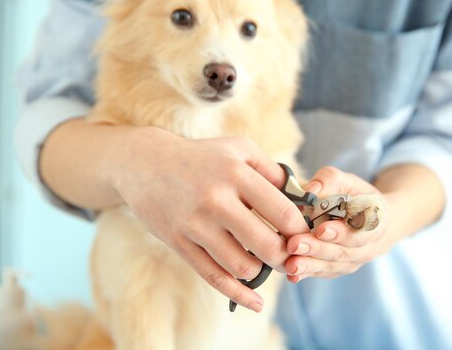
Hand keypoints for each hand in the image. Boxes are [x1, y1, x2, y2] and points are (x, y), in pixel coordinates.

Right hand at [107, 127, 308, 310]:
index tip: (305, 236)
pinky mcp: (178, 242)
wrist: (146, 163)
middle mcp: (216, 199)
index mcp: (236, 174)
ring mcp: (195, 224)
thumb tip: (302, 199)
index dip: (300, 230)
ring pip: (241, 265)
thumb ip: (273, 171)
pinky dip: (237, 294)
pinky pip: (213, 276)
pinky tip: (254, 302)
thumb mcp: (240, 149)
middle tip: (290, 256)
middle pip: (266, 244)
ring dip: (261, 271)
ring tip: (264, 263)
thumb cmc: (203, 157)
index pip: (283, 212)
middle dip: (285, 256)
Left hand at [284, 166, 389, 281]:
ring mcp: (352, 261)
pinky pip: (322, 273)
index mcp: (376, 222)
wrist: (371, 220)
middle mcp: (367, 247)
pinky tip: (292, 275)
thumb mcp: (347, 181)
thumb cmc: (356, 196)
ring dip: (310, 265)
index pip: (360, 230)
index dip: (341, 232)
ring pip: (331, 266)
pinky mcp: (337, 269)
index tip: (321, 230)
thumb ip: (330, 181)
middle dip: (317, 249)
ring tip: (291, 264)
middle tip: (295, 244)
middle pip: (342, 252)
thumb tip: (310, 190)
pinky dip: (307, 274)